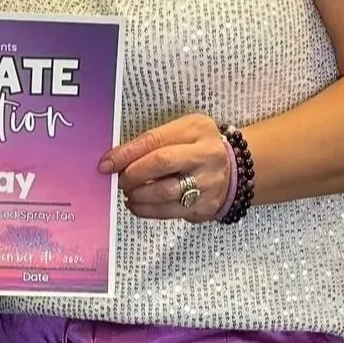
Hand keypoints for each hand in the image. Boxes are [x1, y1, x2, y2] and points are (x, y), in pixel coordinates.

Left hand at [100, 115, 235, 223]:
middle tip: (118, 181)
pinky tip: (138, 205)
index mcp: (196, 130)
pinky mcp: (206, 206)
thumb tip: (116, 159)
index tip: (106, 164)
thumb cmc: (199, 148)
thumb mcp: (182, 132)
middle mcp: (206, 155)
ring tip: (128, 193)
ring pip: (165, 193)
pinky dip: (148, 210)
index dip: (126, 154)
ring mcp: (209, 183)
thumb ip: (153, 142)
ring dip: (138, 195)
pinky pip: (171, 212)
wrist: (237, 170)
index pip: (154, 141)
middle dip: (132, 175)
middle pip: (161, 164)